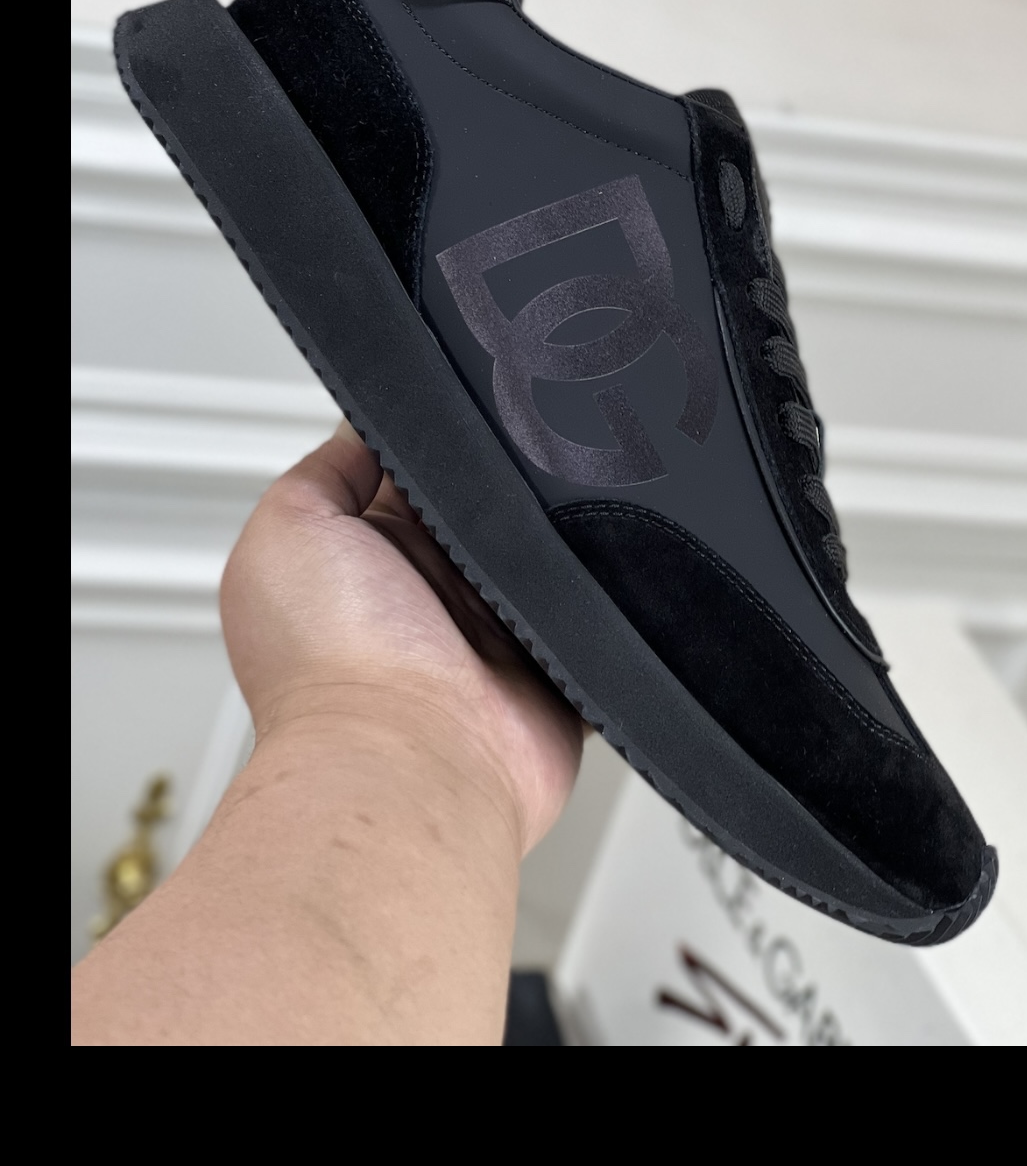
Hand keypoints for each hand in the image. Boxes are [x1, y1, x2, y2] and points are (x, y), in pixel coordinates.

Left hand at [221, 421, 584, 854]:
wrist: (411, 765)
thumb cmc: (333, 668)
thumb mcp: (288, 527)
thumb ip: (329, 468)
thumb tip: (373, 427)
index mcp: (366, 553)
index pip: (414, 466)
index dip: (442, 432)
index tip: (473, 400)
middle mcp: (429, 591)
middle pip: (486, 499)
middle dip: (504, 476)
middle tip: (520, 454)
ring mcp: (494, 628)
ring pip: (544, 546)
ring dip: (552, 530)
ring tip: (552, 511)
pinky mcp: (553, 664)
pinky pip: (592, 611)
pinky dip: (600, 592)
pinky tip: (597, 565)